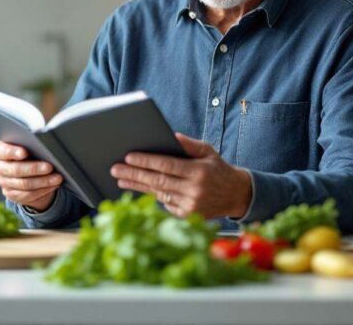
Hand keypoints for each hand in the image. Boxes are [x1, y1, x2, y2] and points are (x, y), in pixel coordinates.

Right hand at [0, 141, 62, 211]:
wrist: (27, 169)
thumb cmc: (28, 151)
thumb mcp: (27, 145)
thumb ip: (30, 144)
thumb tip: (45, 146)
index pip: (2, 151)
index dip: (12, 152)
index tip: (24, 152)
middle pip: (15, 169)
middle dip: (34, 168)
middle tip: (49, 166)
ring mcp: (4, 182)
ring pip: (24, 184)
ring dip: (43, 181)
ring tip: (57, 177)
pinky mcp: (12, 194)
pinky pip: (28, 195)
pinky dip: (43, 190)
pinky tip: (53, 185)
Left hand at [110, 133, 251, 218]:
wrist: (236, 195)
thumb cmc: (219, 169)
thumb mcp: (208, 151)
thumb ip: (189, 144)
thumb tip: (170, 135)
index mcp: (199, 172)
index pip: (167, 165)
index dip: (146, 161)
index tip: (128, 156)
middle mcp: (194, 190)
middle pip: (158, 181)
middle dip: (134, 174)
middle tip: (115, 169)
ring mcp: (191, 206)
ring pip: (158, 194)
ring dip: (138, 186)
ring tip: (121, 179)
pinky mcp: (188, 216)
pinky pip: (166, 204)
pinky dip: (153, 195)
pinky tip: (139, 188)